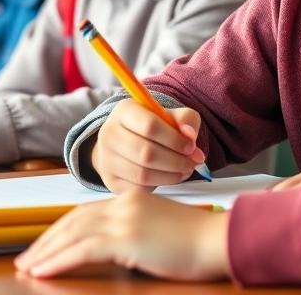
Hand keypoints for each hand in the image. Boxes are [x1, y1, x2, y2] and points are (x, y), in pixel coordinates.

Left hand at [15, 190, 229, 280]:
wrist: (219, 241)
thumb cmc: (198, 242)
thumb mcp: (160, 228)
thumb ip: (135, 230)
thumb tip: (114, 247)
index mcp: (131, 198)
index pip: (85, 213)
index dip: (61, 230)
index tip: (45, 245)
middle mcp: (123, 203)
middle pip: (73, 220)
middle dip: (47, 240)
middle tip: (26, 258)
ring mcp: (124, 219)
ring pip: (72, 234)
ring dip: (46, 252)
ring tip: (28, 268)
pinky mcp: (126, 238)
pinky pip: (81, 250)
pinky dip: (58, 261)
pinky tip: (44, 272)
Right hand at [89, 100, 207, 193]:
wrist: (126, 143)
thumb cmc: (153, 128)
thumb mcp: (170, 115)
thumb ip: (185, 119)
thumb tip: (190, 135)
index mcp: (124, 111)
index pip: (150, 126)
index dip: (174, 139)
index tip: (191, 147)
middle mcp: (109, 133)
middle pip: (146, 153)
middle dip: (176, 160)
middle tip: (193, 162)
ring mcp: (106, 159)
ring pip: (143, 174)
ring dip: (171, 175)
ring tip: (185, 170)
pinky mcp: (110, 181)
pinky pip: (139, 188)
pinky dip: (160, 185)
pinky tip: (171, 177)